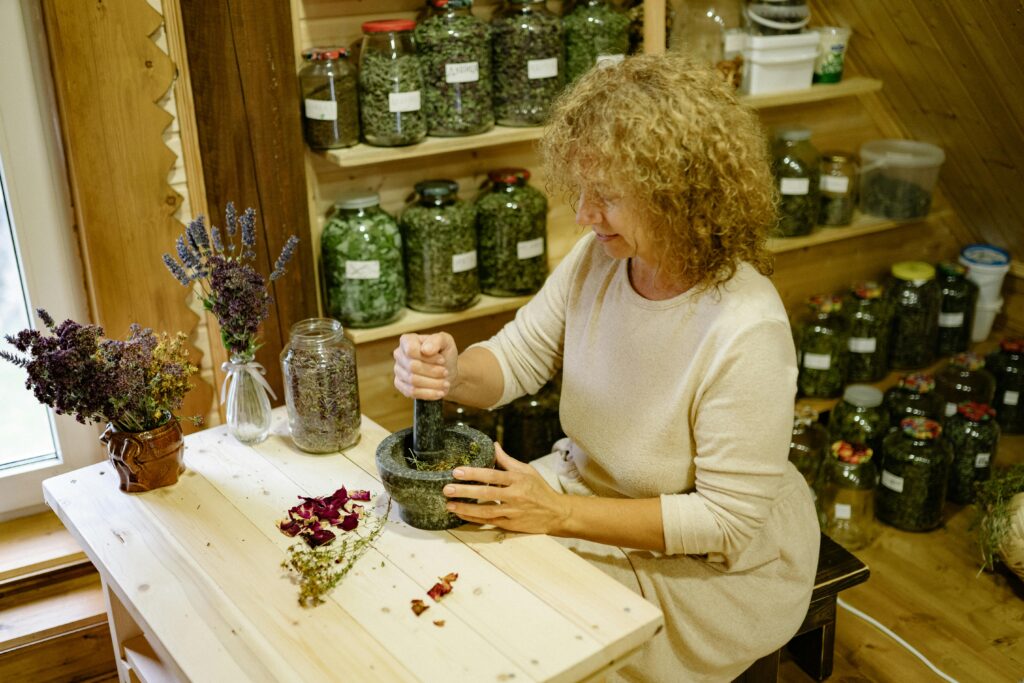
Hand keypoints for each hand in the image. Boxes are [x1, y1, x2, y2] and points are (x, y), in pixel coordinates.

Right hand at [393, 332, 458, 399]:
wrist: (446, 371)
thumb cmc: (445, 354)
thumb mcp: (446, 342)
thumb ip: (436, 340)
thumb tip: (425, 349)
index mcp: (407, 340)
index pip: (411, 350)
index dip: (428, 357)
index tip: (442, 360)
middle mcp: (399, 354)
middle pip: (412, 366)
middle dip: (432, 371)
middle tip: (446, 373)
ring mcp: (398, 370)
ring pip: (413, 381)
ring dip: (432, 383)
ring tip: (445, 383)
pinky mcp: (400, 384)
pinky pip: (411, 392)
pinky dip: (428, 393)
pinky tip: (439, 392)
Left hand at [443, 443, 570, 534]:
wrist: (556, 513)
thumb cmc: (540, 489)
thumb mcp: (527, 471)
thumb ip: (508, 460)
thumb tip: (493, 445)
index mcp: (518, 479)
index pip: (493, 475)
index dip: (474, 473)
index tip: (457, 472)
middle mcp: (515, 496)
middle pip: (486, 493)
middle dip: (465, 491)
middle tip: (447, 489)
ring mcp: (513, 512)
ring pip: (485, 511)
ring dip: (466, 508)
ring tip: (449, 505)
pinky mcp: (511, 525)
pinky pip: (490, 522)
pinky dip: (475, 519)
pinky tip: (462, 515)